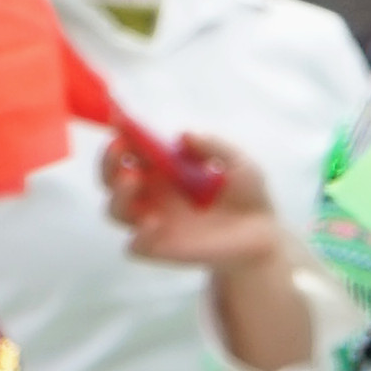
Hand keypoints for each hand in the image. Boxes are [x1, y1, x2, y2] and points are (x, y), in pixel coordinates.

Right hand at [100, 128, 282, 273]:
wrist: (261, 233)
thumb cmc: (247, 192)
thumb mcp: (238, 162)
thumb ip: (214, 146)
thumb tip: (184, 135)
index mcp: (163, 167)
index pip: (132, 149)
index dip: (122, 134)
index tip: (120, 120)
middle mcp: (152, 193)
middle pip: (112, 178)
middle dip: (109, 162)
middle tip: (119, 149)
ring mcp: (153, 222)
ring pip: (116, 210)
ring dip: (118, 194)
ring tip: (133, 180)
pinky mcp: (160, 249)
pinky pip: (136, 246)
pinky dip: (139, 234)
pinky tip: (155, 222)